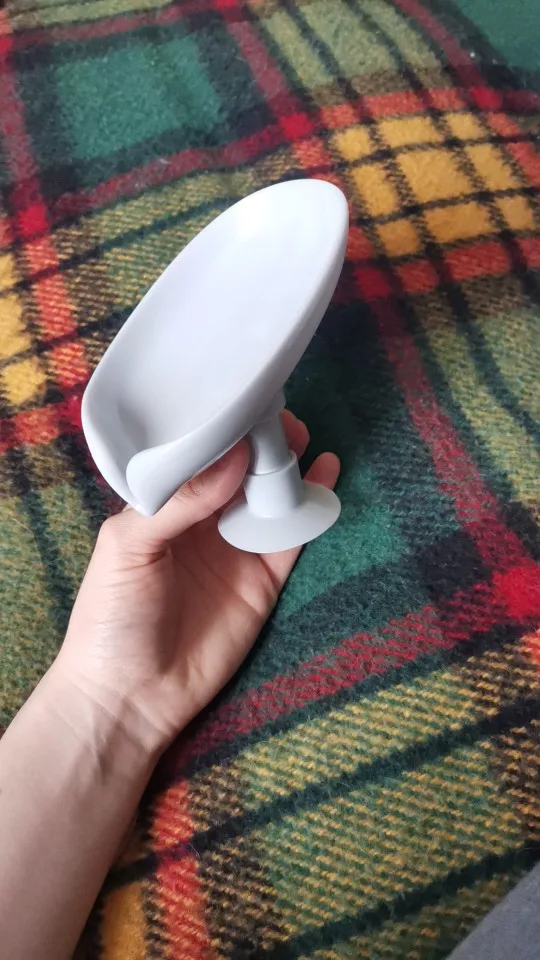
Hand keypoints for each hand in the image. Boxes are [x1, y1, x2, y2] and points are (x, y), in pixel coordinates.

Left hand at [57, 412, 338, 751]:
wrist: (132, 696)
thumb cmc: (111, 618)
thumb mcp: (127, 547)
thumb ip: (178, 501)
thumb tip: (231, 457)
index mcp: (163, 508)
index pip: (198, 459)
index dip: (222, 433)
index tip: (245, 405)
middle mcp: (201, 523)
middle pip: (240, 474)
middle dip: (262, 445)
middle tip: (284, 420)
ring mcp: (235, 552)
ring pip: (269, 500)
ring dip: (289, 469)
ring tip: (307, 439)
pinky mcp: (264, 582)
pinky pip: (292, 539)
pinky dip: (311, 510)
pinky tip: (326, 477)